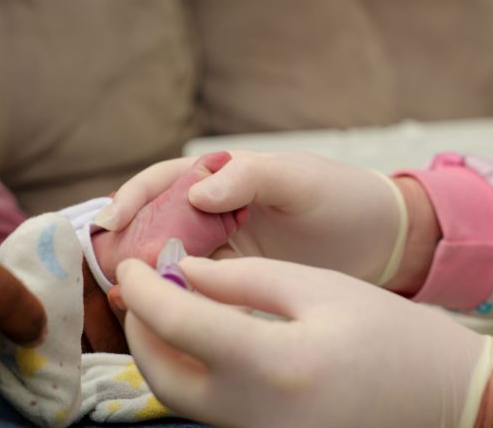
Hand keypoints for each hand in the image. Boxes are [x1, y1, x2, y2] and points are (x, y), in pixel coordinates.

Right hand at [98, 151, 434, 285]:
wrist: (381, 242)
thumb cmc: (342, 198)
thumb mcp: (299, 178)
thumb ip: (249, 176)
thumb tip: (195, 194)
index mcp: (224, 177)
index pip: (164, 182)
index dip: (133, 200)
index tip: (111, 224)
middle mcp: (215, 212)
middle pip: (155, 224)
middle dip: (128, 245)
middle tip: (112, 274)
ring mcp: (224, 248)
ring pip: (169, 260)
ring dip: (145, 277)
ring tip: (126, 300)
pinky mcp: (237, 280)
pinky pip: (196, 288)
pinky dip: (176, 299)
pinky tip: (162, 317)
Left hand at [117, 256, 492, 427]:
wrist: (442, 397)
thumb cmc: (390, 334)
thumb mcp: (320, 288)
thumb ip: (245, 279)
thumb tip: (184, 274)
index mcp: (274, 365)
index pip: (179, 326)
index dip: (145, 291)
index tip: (132, 265)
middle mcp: (255, 416)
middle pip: (161, 375)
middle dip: (140, 328)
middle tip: (144, 287)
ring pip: (178, 397)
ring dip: (160, 351)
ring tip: (169, 307)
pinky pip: (207, 409)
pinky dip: (189, 372)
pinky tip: (201, 338)